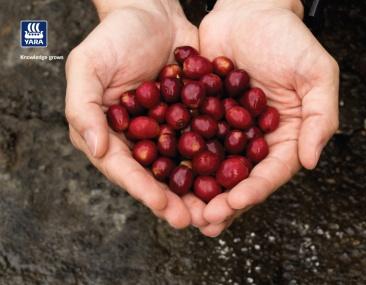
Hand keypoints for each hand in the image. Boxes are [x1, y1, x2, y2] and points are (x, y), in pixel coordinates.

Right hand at [65, 0, 198, 228]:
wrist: (151, 13)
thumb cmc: (113, 36)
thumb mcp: (87, 66)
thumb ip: (83, 107)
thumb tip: (94, 148)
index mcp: (109, 132)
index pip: (124, 168)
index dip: (143, 189)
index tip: (163, 207)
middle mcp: (138, 137)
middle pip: (155, 175)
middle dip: (174, 199)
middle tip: (195, 220)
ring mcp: (166, 129)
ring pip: (182, 165)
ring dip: (198, 188)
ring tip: (216, 209)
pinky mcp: (190, 117)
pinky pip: (202, 140)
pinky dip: (217, 157)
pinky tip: (233, 173)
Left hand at [193, 0, 338, 235]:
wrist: (250, 11)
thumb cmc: (289, 39)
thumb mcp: (317, 73)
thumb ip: (320, 117)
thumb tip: (310, 161)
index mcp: (283, 136)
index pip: (271, 171)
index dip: (254, 190)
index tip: (235, 203)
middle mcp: (253, 140)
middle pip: (239, 178)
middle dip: (222, 201)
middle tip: (203, 220)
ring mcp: (226, 130)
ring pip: (211, 167)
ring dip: (197, 191)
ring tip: (182, 211)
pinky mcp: (202, 116)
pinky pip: (190, 140)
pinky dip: (178, 157)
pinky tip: (163, 173)